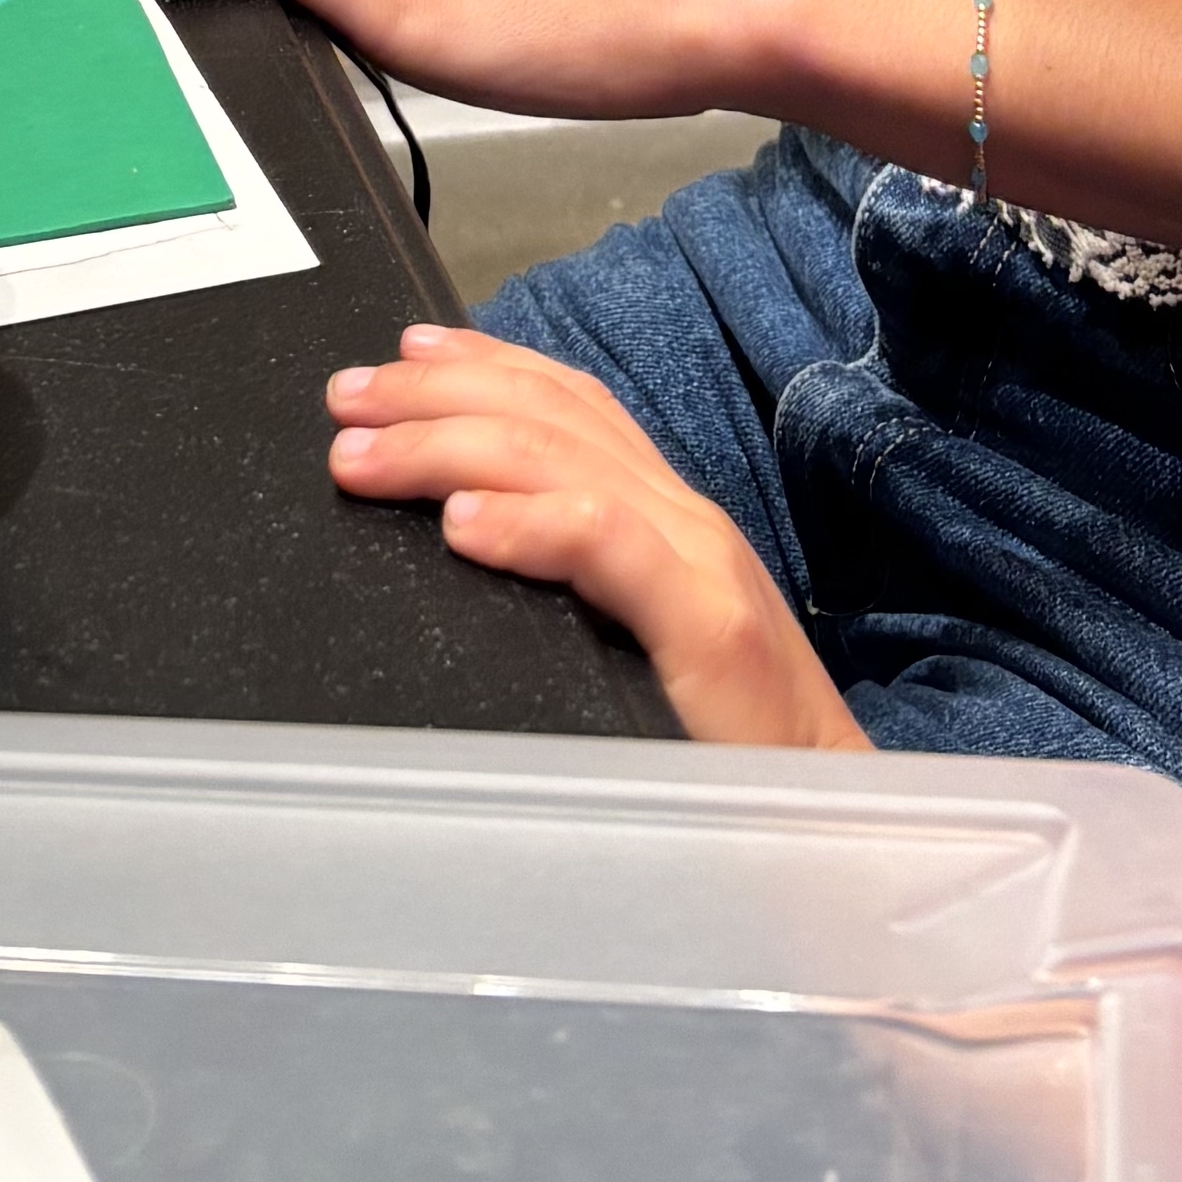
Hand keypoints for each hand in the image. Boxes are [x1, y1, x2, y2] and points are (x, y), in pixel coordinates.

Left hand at [324, 326, 860, 747]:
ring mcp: (702, 565)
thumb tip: (469, 557)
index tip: (401, 351)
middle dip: (435, 396)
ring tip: (364, 457)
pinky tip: (462, 524)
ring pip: (561, 464)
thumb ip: (585, 597)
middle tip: (344, 399)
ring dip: (447, 449)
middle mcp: (685, 520)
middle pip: (548, 420)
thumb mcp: (645, 651)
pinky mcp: (711, 628)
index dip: (486, 365)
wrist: (838, 829)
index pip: (572, 406)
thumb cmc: (733, 759)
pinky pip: (607, 548)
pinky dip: (530, 524)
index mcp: (669, 520)